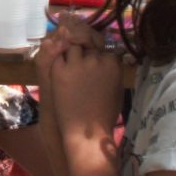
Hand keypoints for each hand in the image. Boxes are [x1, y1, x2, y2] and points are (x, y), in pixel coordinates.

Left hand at [38, 16, 122, 141]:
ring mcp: (77, 63)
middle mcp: (96, 59)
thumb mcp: (117, 89)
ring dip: (70, 51)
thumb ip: (113, 70)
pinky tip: (59, 69)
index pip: (103, 48)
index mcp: (112, 64)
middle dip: (84, 48)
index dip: (97, 52)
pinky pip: (58, 55)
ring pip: (72, 45)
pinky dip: (58, 59)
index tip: (93, 58)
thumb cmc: (105, 115)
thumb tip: (110, 57)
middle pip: (87, 43)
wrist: (87, 132)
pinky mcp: (60, 69)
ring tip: (69, 63)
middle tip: (78, 55)